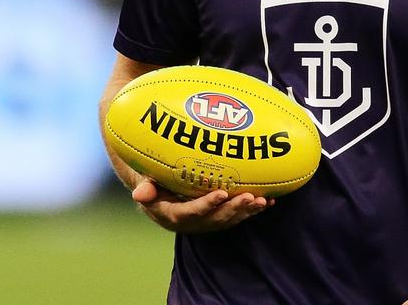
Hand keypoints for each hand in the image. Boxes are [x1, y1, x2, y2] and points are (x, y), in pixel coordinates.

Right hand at [131, 179, 271, 233]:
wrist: (158, 194)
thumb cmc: (151, 184)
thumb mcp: (145, 185)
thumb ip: (145, 190)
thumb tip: (139, 194)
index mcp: (174, 216)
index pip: (192, 212)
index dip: (207, 204)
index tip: (221, 193)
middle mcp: (194, 223)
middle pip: (216, 219)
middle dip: (234, 209)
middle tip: (249, 197)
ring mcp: (208, 221)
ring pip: (230, 219)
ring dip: (247, 211)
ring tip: (263, 201)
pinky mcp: (218, 217)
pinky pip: (237, 215)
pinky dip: (253, 210)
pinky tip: (269, 201)